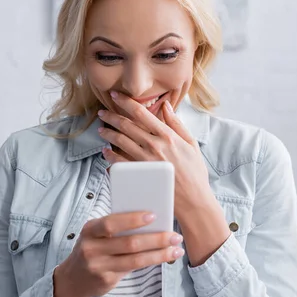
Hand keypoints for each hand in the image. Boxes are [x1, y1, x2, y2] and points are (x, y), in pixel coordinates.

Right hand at [53, 212, 183, 296]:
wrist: (72, 279)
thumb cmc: (92, 248)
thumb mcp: (96, 234)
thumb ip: (115, 228)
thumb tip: (151, 220)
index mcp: (90, 230)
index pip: (112, 223)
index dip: (133, 219)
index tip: (153, 215)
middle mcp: (92, 248)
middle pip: (129, 243)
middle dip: (155, 239)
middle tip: (175, 236)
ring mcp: (99, 266)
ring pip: (135, 260)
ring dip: (159, 254)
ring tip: (176, 249)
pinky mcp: (107, 280)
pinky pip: (133, 269)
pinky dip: (151, 262)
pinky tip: (164, 257)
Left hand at [98, 92, 212, 217]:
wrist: (193, 201)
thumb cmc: (195, 173)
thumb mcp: (191, 144)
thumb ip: (176, 124)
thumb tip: (166, 106)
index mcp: (167, 136)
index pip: (141, 113)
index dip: (126, 102)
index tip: (116, 95)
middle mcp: (154, 146)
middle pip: (126, 125)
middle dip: (111, 116)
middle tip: (102, 112)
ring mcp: (145, 161)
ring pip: (120, 141)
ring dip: (108, 133)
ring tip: (102, 129)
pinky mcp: (139, 175)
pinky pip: (119, 162)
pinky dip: (110, 155)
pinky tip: (106, 151)